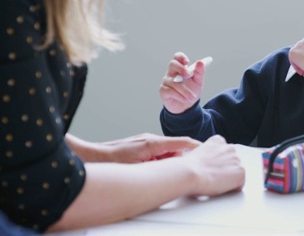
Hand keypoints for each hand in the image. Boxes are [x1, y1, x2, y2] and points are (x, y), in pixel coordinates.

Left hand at [66, 133, 200, 162]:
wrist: (92, 156)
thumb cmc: (112, 161)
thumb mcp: (140, 167)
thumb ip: (160, 164)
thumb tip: (176, 164)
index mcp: (153, 143)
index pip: (182, 142)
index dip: (196, 146)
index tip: (208, 149)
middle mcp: (151, 139)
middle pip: (175, 148)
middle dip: (181, 157)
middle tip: (186, 166)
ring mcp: (145, 141)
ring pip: (165, 151)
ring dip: (168, 160)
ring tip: (163, 169)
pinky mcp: (141, 145)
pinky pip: (157, 151)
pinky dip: (159, 159)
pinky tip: (151, 168)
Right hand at [159, 52, 206, 113]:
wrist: (187, 106)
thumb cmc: (191, 91)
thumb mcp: (198, 82)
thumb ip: (199, 72)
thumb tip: (200, 62)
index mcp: (180, 68)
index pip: (177, 57)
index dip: (181, 57)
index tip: (187, 62)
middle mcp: (172, 72)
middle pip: (172, 64)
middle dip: (180, 68)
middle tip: (187, 75)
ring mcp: (166, 81)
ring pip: (174, 82)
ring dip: (185, 90)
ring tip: (192, 97)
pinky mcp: (163, 90)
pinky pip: (170, 91)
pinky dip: (179, 96)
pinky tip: (185, 99)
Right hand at [184, 135, 245, 195]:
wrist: (189, 173)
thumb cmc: (188, 167)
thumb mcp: (197, 153)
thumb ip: (207, 155)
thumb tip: (207, 164)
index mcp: (218, 141)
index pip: (225, 151)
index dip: (219, 162)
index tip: (213, 168)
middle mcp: (229, 148)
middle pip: (232, 162)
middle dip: (226, 170)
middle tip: (213, 177)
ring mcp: (236, 160)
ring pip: (236, 172)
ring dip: (229, 178)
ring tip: (215, 183)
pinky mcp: (240, 172)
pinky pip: (240, 184)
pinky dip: (232, 188)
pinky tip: (220, 188)